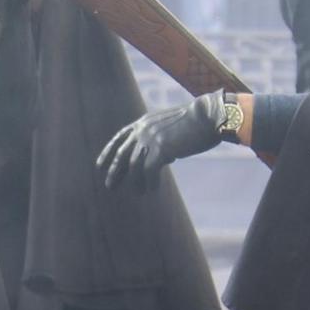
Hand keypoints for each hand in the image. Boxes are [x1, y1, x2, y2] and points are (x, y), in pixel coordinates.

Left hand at [96, 91, 224, 190]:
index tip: (99, 166)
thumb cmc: (196, 122)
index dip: (108, 152)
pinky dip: (150, 183)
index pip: (119, 138)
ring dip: (135, 182)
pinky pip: (150, 171)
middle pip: (122, 154)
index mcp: (143, 123)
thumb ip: (160, 138)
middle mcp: (142, 130)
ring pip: (134, 166)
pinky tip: (151, 191)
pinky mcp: (161, 148)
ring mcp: (150, 139)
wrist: (210, 115)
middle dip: (114, 172)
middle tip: (109, 186)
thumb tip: (160, 157)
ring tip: (137, 194)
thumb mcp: (170, 126)